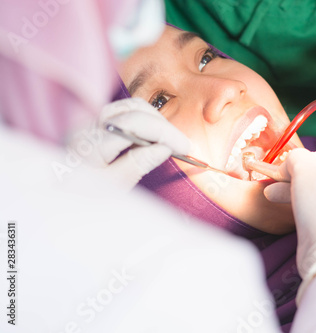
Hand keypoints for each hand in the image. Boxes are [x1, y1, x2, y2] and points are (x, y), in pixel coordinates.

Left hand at [75, 97, 189, 189]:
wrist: (59, 193)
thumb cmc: (82, 193)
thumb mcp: (112, 186)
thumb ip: (137, 164)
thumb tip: (164, 148)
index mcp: (91, 140)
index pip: (136, 124)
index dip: (166, 133)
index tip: (185, 148)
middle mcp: (88, 123)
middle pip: (136, 110)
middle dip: (163, 126)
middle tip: (181, 145)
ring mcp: (89, 119)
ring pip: (131, 107)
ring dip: (154, 121)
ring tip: (168, 141)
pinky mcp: (93, 121)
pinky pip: (123, 111)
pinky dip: (142, 119)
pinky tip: (152, 136)